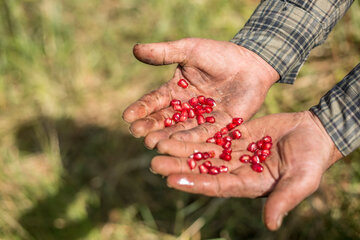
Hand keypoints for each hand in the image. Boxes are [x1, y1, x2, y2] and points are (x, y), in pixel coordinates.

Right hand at [123, 38, 278, 148]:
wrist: (252, 62)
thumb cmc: (219, 54)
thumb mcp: (189, 50)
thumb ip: (164, 53)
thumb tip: (134, 49)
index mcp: (176, 90)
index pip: (155, 101)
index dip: (141, 108)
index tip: (126, 116)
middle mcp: (187, 107)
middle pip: (165, 119)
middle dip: (151, 126)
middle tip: (137, 133)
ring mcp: (203, 118)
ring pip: (182, 129)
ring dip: (167, 136)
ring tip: (152, 143)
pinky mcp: (222, 125)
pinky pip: (205, 132)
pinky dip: (192, 138)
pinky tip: (179, 143)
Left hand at [150, 111, 342, 229]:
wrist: (314, 134)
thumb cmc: (311, 159)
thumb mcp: (301, 180)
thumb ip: (285, 199)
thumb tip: (271, 225)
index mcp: (248, 185)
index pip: (216, 187)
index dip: (194, 183)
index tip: (171, 180)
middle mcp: (235, 171)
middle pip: (202, 169)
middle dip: (179, 166)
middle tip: (154, 163)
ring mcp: (233, 153)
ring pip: (202, 151)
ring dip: (181, 149)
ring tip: (158, 144)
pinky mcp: (234, 135)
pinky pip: (211, 134)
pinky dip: (194, 132)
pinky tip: (176, 127)